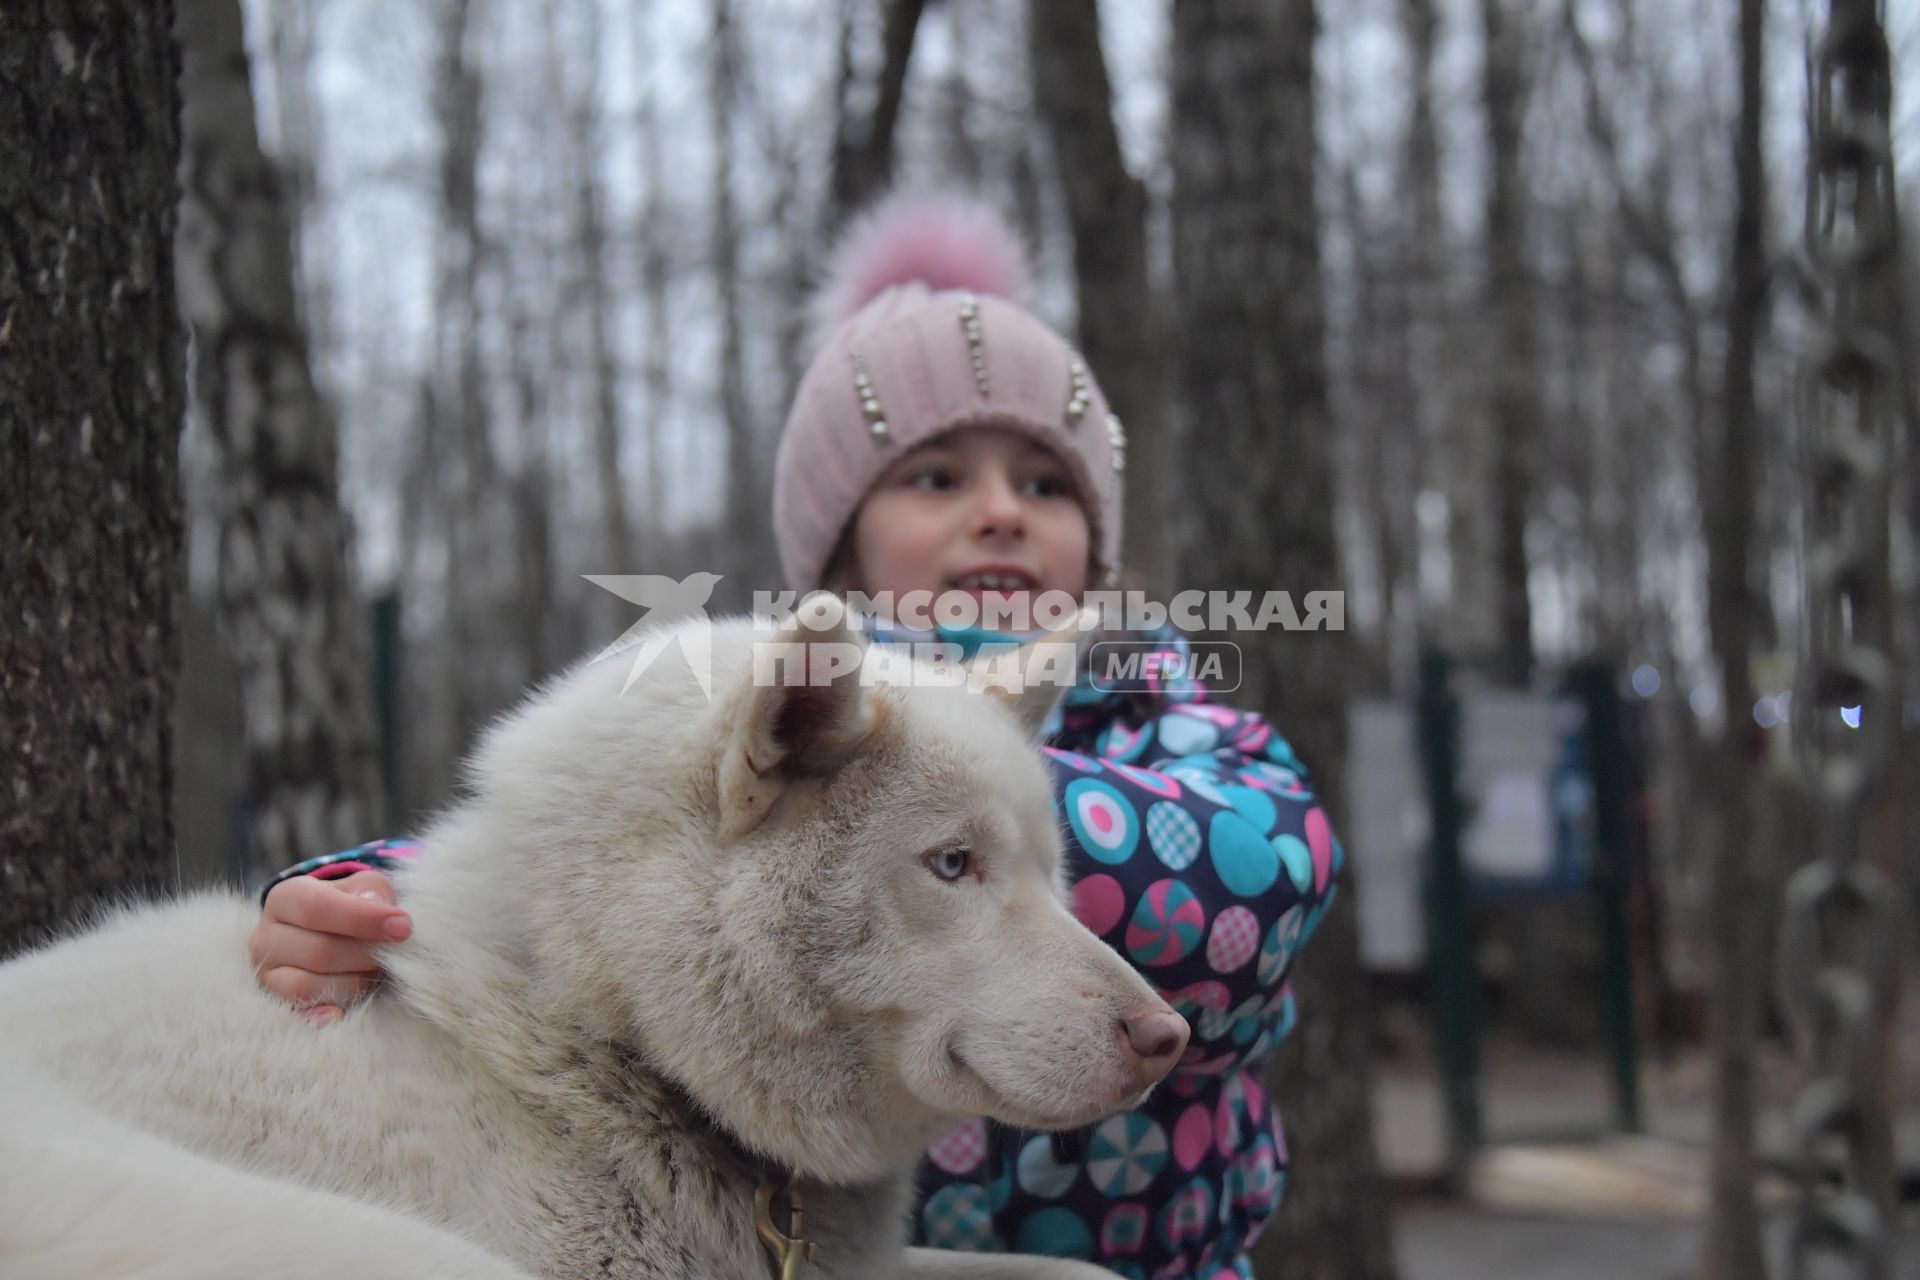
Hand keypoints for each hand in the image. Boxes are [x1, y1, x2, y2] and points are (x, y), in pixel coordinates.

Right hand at [249, 870, 410, 1025]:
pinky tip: (342, 1014)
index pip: (315, 908)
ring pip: (307, 986)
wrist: (330, 930)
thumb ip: (372, 889)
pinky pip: (298, 1014)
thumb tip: (376, 905)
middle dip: (365, 955)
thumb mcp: (364, 886)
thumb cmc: (351, 904)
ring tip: (375, 971)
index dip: (362, 919)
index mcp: (285, 898)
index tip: (403, 927)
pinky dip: (321, 1015)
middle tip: (393, 953)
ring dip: (354, 983)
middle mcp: (267, 937)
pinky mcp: (278, 1002)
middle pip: (318, 951)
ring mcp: (268, 974)